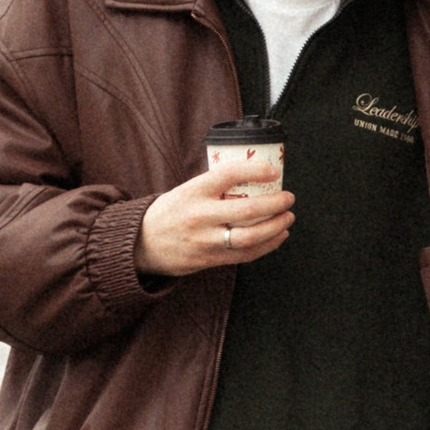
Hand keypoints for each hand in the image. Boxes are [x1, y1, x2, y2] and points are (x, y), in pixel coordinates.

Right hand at [137, 153, 295, 278]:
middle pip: (248, 209)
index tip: (273, 172)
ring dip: (276, 227)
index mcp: (194, 191)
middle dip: (276, 203)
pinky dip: (267, 245)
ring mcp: (206, 240)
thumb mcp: (186, 190)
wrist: (140, 244)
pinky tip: (278, 236)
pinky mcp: (210, 259)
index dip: (255, 170)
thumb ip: (215, 186)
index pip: (229, 174)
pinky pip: (245, 254)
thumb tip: (252, 176)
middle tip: (288, 198)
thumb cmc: (170, 212)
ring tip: (288, 218)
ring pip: (251, 236)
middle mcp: (200, 216)